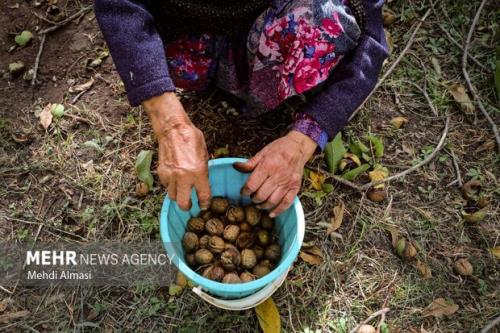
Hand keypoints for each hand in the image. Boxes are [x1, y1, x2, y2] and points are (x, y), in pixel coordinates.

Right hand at [143, 92, 210, 210]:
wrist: (172, 129)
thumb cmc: (191, 138)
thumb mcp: (204, 154)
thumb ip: (204, 170)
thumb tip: (203, 182)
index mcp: (198, 172)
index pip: (203, 196)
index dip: (205, 203)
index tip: (204, 205)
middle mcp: (183, 177)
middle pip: (183, 203)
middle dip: (187, 207)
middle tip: (190, 204)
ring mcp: (171, 176)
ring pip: (172, 196)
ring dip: (177, 196)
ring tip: (182, 191)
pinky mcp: (161, 173)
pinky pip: (166, 186)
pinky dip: (170, 186)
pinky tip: (175, 179)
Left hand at [234, 131, 316, 216]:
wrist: (298, 147)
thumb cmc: (279, 149)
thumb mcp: (262, 153)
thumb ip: (249, 163)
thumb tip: (235, 166)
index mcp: (268, 166)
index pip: (252, 184)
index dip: (245, 191)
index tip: (243, 192)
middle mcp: (278, 175)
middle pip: (261, 195)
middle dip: (253, 199)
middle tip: (251, 197)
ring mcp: (287, 183)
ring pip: (272, 201)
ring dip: (263, 205)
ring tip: (258, 204)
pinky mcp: (295, 187)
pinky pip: (286, 203)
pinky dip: (278, 211)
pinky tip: (271, 213)